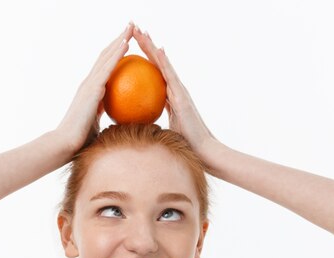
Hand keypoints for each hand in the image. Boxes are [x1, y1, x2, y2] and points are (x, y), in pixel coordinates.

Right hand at [56, 23, 134, 154]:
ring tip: (130, 27)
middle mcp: (89, 83)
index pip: (105, 68)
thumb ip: (108, 119)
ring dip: (119, 40)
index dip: (115, 55)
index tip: (126, 44)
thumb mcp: (98, 126)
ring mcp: (89, 84)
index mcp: (91, 92)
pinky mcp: (92, 88)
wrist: (66, 144)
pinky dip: (117, 54)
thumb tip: (123, 123)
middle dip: (117, 40)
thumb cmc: (82, 142)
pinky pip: (108, 67)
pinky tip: (127, 43)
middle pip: (105, 56)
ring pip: (106, 56)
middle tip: (130, 27)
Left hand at [132, 26, 221, 159]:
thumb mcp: (162, 132)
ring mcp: (179, 90)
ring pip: (163, 64)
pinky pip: (170, 76)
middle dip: (146, 46)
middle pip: (157, 63)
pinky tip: (157, 49)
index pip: (153, 74)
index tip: (132, 47)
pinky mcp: (182, 95)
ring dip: (152, 47)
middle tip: (134, 30)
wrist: (201, 150)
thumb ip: (151, 124)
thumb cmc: (183, 145)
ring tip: (142, 32)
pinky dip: (163, 62)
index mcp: (169, 97)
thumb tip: (134, 125)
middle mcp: (175, 89)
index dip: (144, 59)